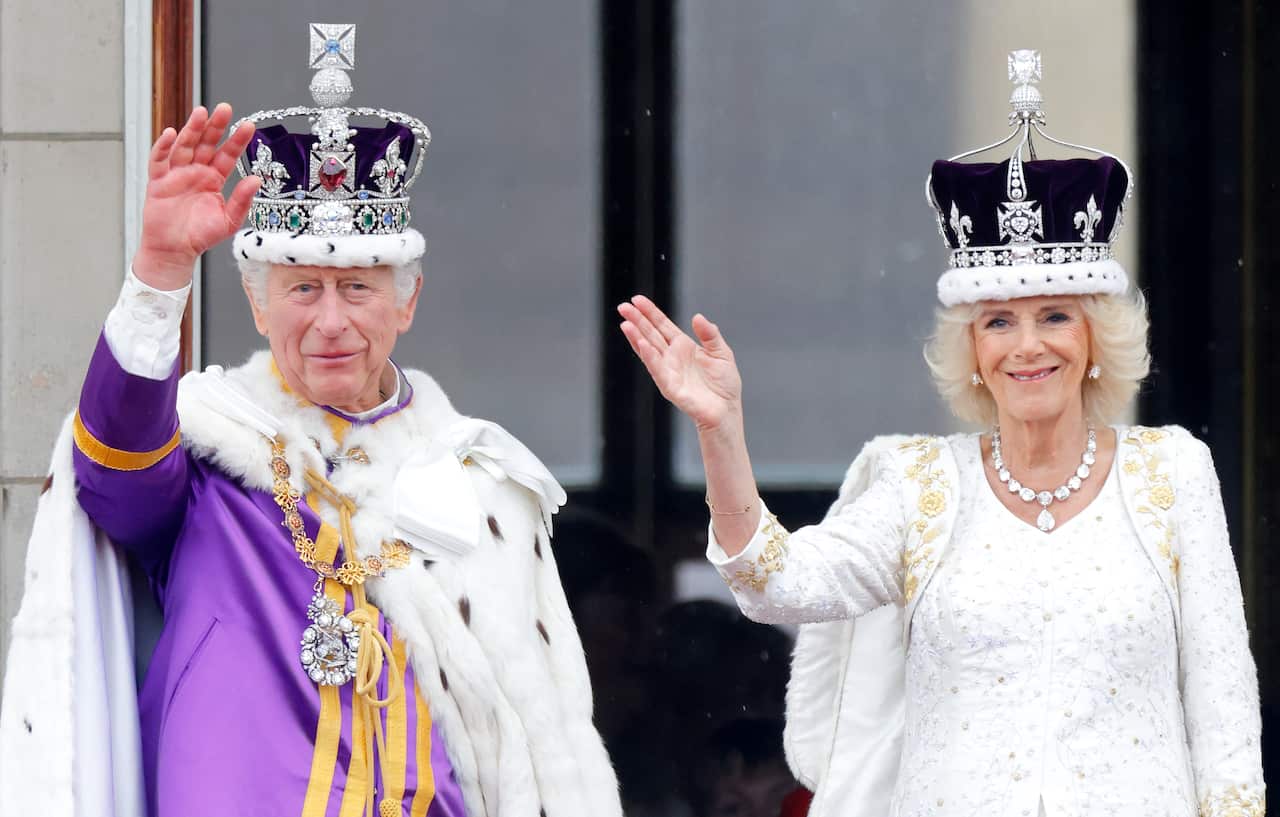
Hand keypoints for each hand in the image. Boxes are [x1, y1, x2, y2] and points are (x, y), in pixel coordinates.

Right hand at [133, 103, 260, 289]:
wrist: (175, 251)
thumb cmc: (200, 236)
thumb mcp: (229, 220)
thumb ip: (242, 199)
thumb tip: (256, 179)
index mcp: (214, 179)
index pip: (227, 155)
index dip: (237, 140)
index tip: (248, 126)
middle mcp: (196, 172)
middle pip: (206, 143)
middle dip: (215, 126)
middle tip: (225, 109)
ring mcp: (176, 174)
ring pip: (184, 146)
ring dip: (192, 129)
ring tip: (201, 113)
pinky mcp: (158, 181)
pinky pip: (159, 159)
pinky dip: (164, 146)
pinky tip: (172, 133)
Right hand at [617, 295, 742, 433]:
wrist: (726, 410)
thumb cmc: (724, 385)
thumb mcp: (721, 353)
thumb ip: (710, 334)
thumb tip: (697, 316)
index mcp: (683, 346)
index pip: (662, 325)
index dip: (650, 312)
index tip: (637, 299)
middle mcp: (672, 357)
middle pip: (651, 334)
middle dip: (637, 320)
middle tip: (623, 306)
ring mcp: (668, 371)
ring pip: (648, 350)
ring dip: (636, 337)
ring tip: (625, 323)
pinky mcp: (670, 386)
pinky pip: (657, 369)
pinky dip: (649, 356)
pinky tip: (642, 343)